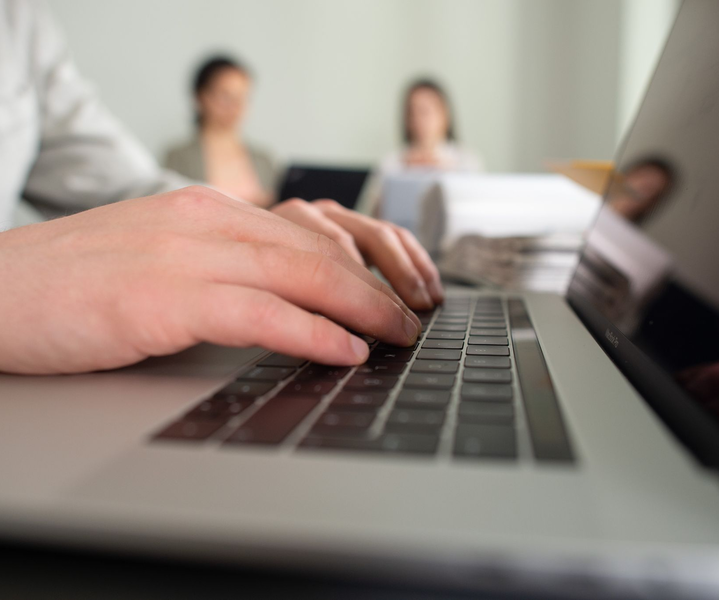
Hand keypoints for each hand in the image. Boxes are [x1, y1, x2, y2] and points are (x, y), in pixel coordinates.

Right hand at [0, 186, 421, 374]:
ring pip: (303, 275)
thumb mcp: (163, 257)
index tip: (396, 290)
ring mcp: (186, 254)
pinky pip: (261, 313)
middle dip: (379, 286)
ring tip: (399, 336)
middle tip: (415, 317)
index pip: (310, 230)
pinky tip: (344, 351)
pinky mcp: (164, 298)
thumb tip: (287, 299)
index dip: (365, 263)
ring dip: (364, 309)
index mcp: (207, 209)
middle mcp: (205, 220)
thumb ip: (223, 266)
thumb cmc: (74, 283)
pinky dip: (313, 333)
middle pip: (320, 250)